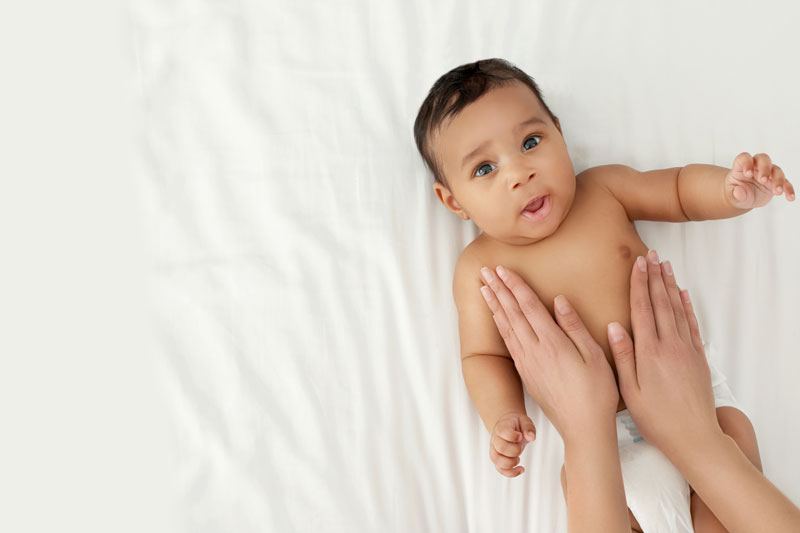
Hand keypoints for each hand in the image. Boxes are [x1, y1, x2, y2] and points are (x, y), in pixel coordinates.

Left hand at [479, 266, 618, 443]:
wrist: (583, 428)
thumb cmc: (596, 392)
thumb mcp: (594, 355)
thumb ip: (574, 326)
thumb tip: (558, 300)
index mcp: (552, 344)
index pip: (528, 307)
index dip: (515, 285)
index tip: (503, 269)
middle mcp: (534, 352)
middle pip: (512, 313)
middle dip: (498, 289)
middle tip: (485, 271)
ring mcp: (527, 363)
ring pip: (506, 327)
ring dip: (494, 305)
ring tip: (484, 288)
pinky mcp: (526, 373)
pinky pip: (508, 342)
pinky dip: (500, 325)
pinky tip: (497, 317)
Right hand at [489, 411, 535, 476]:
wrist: (508, 426)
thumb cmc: (517, 424)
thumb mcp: (524, 421)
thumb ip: (528, 427)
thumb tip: (532, 437)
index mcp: (501, 427)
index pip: (502, 432)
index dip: (514, 436)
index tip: (521, 436)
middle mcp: (495, 439)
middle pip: (500, 448)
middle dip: (514, 450)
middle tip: (521, 448)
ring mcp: (494, 449)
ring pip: (496, 460)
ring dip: (510, 463)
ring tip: (518, 459)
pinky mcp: (498, 459)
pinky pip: (500, 469)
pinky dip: (510, 472)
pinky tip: (521, 469)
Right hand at [608, 250, 722, 457]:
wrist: (694, 436)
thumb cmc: (656, 418)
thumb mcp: (630, 391)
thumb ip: (623, 357)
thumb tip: (615, 326)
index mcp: (650, 352)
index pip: (643, 309)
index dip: (639, 284)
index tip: (637, 264)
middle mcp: (670, 345)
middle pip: (662, 303)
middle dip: (655, 277)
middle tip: (651, 255)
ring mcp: (687, 350)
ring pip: (678, 309)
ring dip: (670, 285)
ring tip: (665, 266)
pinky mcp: (697, 358)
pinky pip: (692, 324)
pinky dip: (687, 306)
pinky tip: (682, 295)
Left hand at [725, 152, 794, 208]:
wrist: (743, 198)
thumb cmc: (735, 193)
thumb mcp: (732, 196)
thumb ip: (734, 194)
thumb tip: (738, 192)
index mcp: (741, 167)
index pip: (744, 158)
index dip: (746, 163)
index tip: (747, 174)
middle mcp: (756, 167)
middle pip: (763, 159)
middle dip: (764, 168)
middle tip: (762, 180)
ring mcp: (767, 173)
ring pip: (776, 169)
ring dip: (778, 179)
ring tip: (777, 192)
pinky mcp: (776, 181)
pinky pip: (785, 182)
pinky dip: (788, 189)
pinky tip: (790, 197)